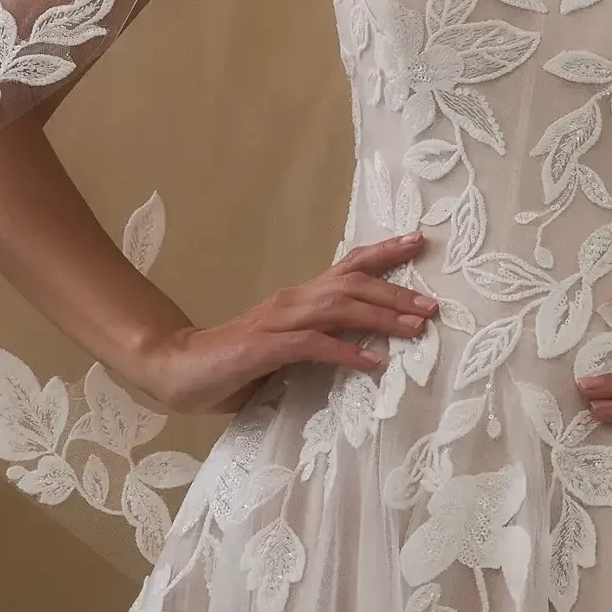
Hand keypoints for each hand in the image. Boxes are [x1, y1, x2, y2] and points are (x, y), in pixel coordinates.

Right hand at [131, 231, 437, 415]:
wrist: (179, 370)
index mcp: (300, 299)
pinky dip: (345, 352)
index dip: (384, 253)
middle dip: (396, 292)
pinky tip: (371, 364)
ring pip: (338, 308)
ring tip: (414, 328)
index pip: (349, 268)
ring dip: (379, 317)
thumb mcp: (288, 349)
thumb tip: (365, 351)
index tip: (419, 241)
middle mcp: (293, 301)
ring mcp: (278, 322)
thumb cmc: (236, 364)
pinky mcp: (265, 347)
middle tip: (432, 305)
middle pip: (352, 285)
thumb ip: (320, 343)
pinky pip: (313, 345)